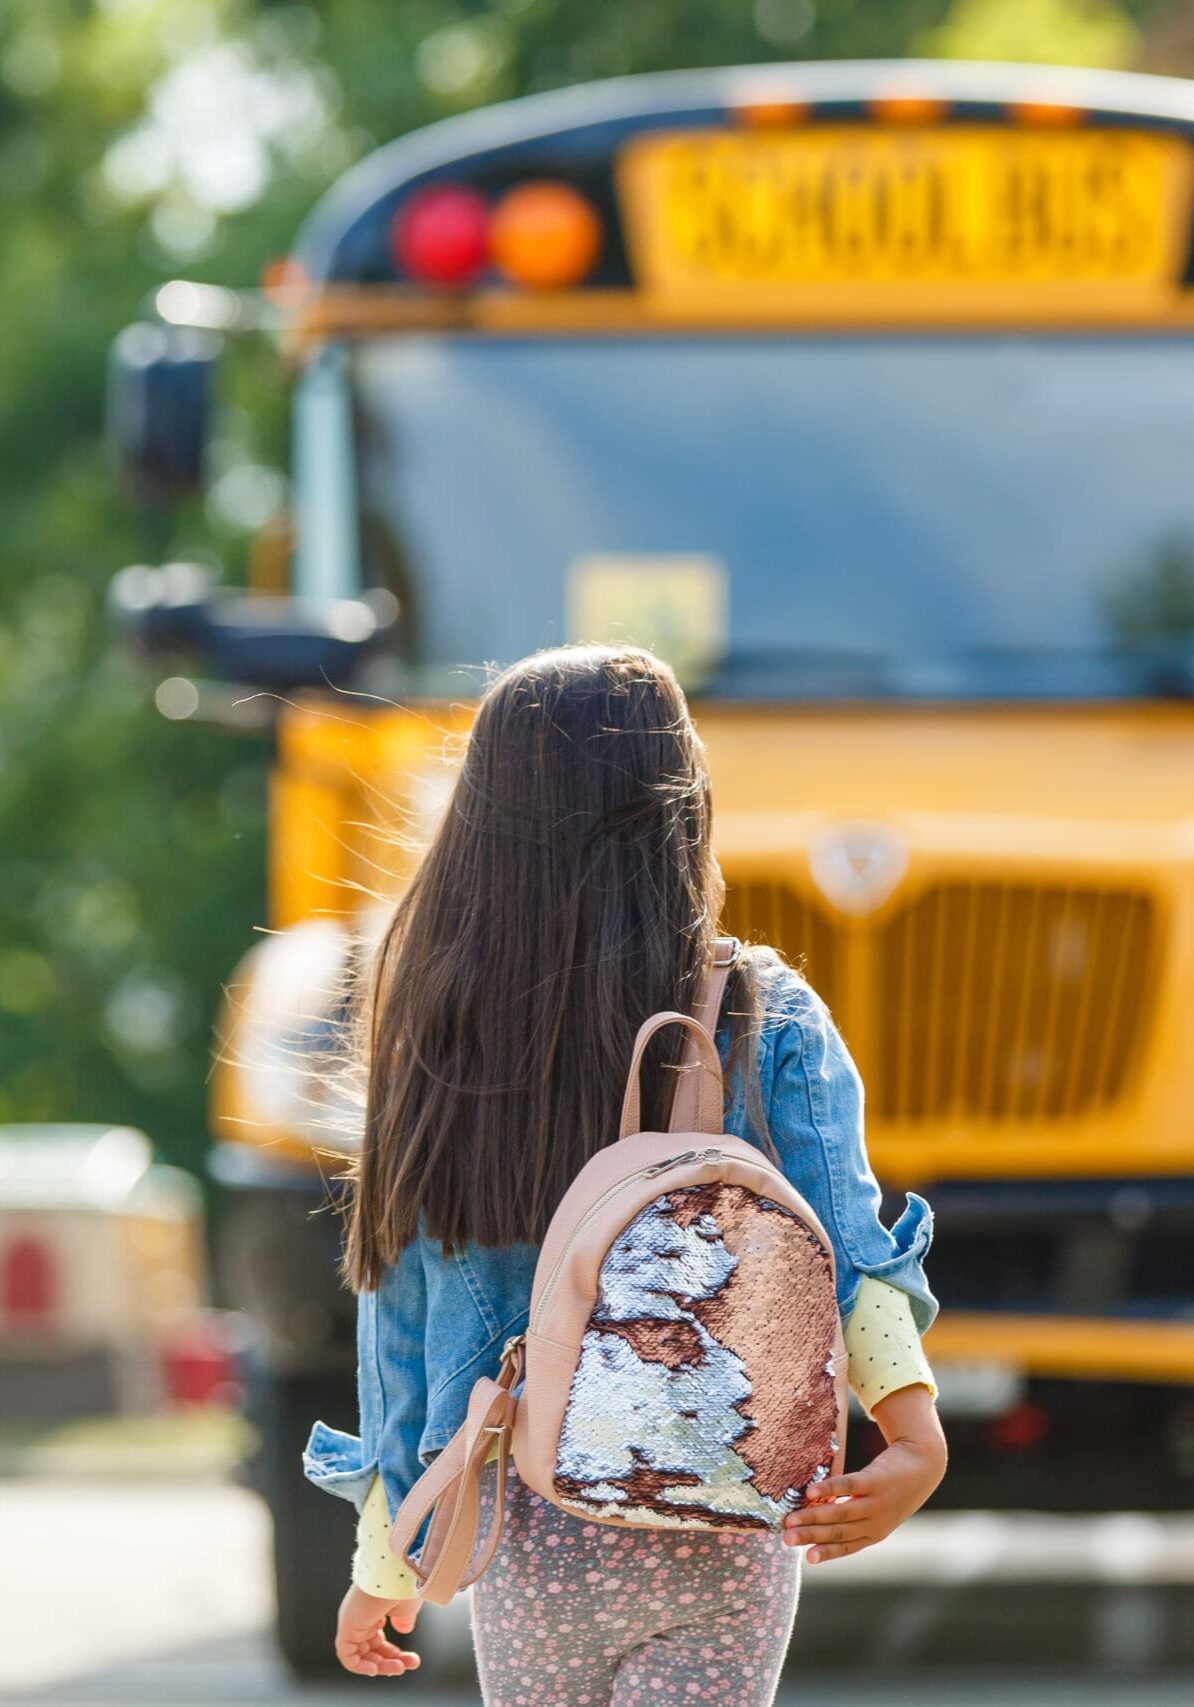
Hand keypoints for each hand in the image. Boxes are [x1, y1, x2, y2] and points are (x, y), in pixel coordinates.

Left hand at [335, 1583, 421, 1676]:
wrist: (397, 1572)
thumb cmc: (404, 1585)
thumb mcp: (407, 1607)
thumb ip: (404, 1620)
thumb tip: (403, 1629)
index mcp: (373, 1609)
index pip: (378, 1640)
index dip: (393, 1654)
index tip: (411, 1660)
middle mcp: (360, 1616)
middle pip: (370, 1649)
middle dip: (390, 1661)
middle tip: (408, 1666)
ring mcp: (353, 1621)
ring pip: (361, 1655)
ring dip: (380, 1666)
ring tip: (399, 1668)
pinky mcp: (346, 1626)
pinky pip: (347, 1655)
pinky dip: (359, 1666)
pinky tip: (376, 1669)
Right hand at [782, 1384, 946, 1563]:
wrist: (922, 1465)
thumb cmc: (893, 1489)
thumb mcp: (876, 1511)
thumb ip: (852, 1518)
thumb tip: (815, 1520)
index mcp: (873, 1533)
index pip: (845, 1547)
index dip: (825, 1553)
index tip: (805, 1559)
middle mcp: (875, 1522)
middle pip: (838, 1532)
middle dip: (810, 1536)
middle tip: (786, 1539)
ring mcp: (876, 1503)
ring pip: (840, 1514)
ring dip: (813, 1517)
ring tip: (790, 1519)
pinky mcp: (875, 1481)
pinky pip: (848, 1487)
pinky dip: (829, 1490)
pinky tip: (811, 1492)